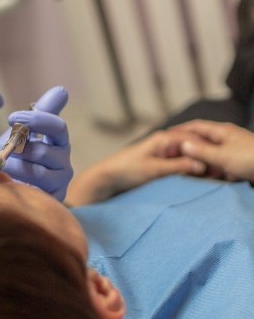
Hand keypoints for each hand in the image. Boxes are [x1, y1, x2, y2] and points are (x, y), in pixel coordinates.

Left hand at [0, 86, 71, 199]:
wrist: (11, 186)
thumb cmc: (19, 155)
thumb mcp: (26, 132)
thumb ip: (42, 112)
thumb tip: (62, 90)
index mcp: (59, 142)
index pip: (57, 127)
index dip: (35, 120)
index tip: (11, 118)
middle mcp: (64, 162)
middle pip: (42, 151)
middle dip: (13, 148)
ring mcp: (59, 183)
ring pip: (35, 172)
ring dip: (10, 166)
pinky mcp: (49, 200)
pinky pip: (32, 192)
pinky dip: (14, 184)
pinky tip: (0, 180)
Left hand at [65, 128, 206, 205]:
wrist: (105, 178)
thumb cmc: (126, 170)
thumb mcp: (155, 170)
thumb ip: (179, 167)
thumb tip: (202, 165)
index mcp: (163, 139)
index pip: (193, 139)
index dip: (205, 150)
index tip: (214, 164)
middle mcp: (163, 143)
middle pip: (190, 147)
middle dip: (202, 158)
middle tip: (212, 173)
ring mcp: (161, 153)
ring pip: (185, 157)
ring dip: (194, 166)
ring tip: (203, 178)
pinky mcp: (157, 163)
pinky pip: (176, 164)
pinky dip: (185, 170)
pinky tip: (190, 179)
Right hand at [178, 120, 253, 181]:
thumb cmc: (251, 159)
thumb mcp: (223, 156)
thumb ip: (202, 151)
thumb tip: (182, 144)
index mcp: (222, 131)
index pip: (196, 126)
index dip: (180, 129)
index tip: (166, 133)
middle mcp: (226, 138)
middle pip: (201, 140)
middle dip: (187, 147)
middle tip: (171, 153)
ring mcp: (232, 150)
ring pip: (209, 153)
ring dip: (198, 160)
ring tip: (184, 166)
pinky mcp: (237, 161)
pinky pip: (217, 163)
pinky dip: (209, 168)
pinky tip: (204, 175)